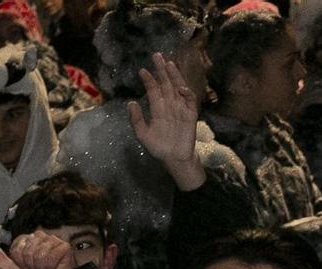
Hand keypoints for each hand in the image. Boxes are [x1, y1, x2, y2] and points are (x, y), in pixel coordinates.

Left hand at [128, 55, 204, 190]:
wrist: (174, 158)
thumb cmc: (159, 147)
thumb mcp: (143, 135)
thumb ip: (136, 120)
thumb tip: (131, 103)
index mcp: (158, 109)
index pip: (153, 90)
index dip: (149, 80)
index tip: (142, 70)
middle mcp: (169, 105)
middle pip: (166, 84)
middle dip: (161, 70)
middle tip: (156, 55)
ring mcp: (181, 108)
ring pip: (178, 88)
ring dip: (174, 75)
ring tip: (169, 63)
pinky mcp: (190, 114)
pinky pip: (190, 101)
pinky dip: (186, 94)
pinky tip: (180, 87)